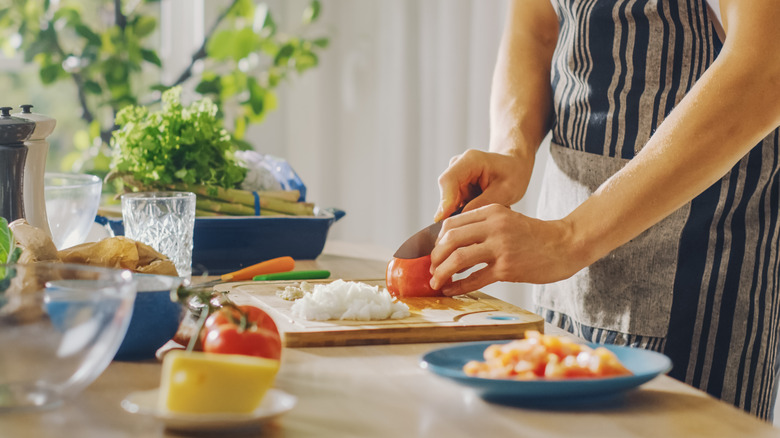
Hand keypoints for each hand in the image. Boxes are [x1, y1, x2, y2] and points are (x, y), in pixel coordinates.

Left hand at [429, 204, 583, 295]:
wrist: (566, 244)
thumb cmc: (534, 236)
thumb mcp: (507, 220)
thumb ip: (483, 227)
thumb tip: (452, 242)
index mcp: (492, 212)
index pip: (451, 224)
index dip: (436, 240)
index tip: (432, 253)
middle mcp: (494, 226)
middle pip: (450, 240)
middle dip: (435, 257)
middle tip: (431, 269)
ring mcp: (501, 247)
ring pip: (458, 259)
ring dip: (442, 273)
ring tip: (436, 282)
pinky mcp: (508, 268)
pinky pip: (475, 279)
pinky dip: (458, 286)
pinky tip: (451, 290)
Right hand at [434, 149, 533, 221]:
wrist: (514, 168)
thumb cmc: (513, 175)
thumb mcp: (505, 191)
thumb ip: (482, 203)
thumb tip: (461, 219)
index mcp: (470, 160)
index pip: (448, 180)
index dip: (444, 201)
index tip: (443, 220)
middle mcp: (457, 166)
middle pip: (446, 194)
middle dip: (456, 212)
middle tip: (480, 223)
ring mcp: (455, 177)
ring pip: (449, 202)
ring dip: (465, 213)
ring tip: (488, 214)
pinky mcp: (456, 188)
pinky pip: (455, 205)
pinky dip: (467, 212)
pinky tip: (483, 210)